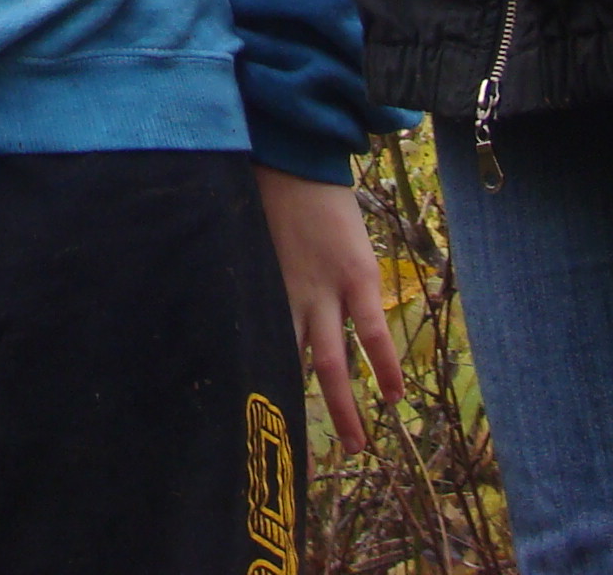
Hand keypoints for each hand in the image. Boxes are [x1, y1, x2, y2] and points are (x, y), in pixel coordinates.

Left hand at [254, 164, 404, 454]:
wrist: (294, 155)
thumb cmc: (266, 191)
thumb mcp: (245, 237)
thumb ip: (243, 268)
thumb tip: (219, 286)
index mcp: (263, 292)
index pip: (261, 352)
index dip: (264, 389)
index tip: (259, 427)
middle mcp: (291, 301)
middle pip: (295, 369)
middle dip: (303, 414)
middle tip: (302, 458)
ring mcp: (326, 292)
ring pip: (332, 363)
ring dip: (344, 406)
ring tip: (358, 446)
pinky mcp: (356, 276)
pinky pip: (373, 330)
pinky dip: (384, 364)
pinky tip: (393, 395)